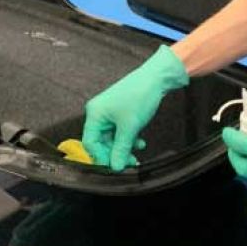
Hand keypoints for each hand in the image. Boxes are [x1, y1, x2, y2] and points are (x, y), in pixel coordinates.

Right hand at [82, 46, 188, 170]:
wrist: (157, 78)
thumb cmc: (140, 96)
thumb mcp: (130, 127)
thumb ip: (121, 149)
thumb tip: (115, 167)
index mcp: (94, 114)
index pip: (90, 143)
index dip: (101, 157)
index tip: (115, 166)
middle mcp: (98, 113)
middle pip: (101, 142)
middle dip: (116, 153)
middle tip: (131, 162)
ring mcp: (109, 112)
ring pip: (112, 138)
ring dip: (124, 147)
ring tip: (137, 152)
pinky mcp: (119, 112)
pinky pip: (120, 131)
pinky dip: (129, 138)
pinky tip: (140, 142)